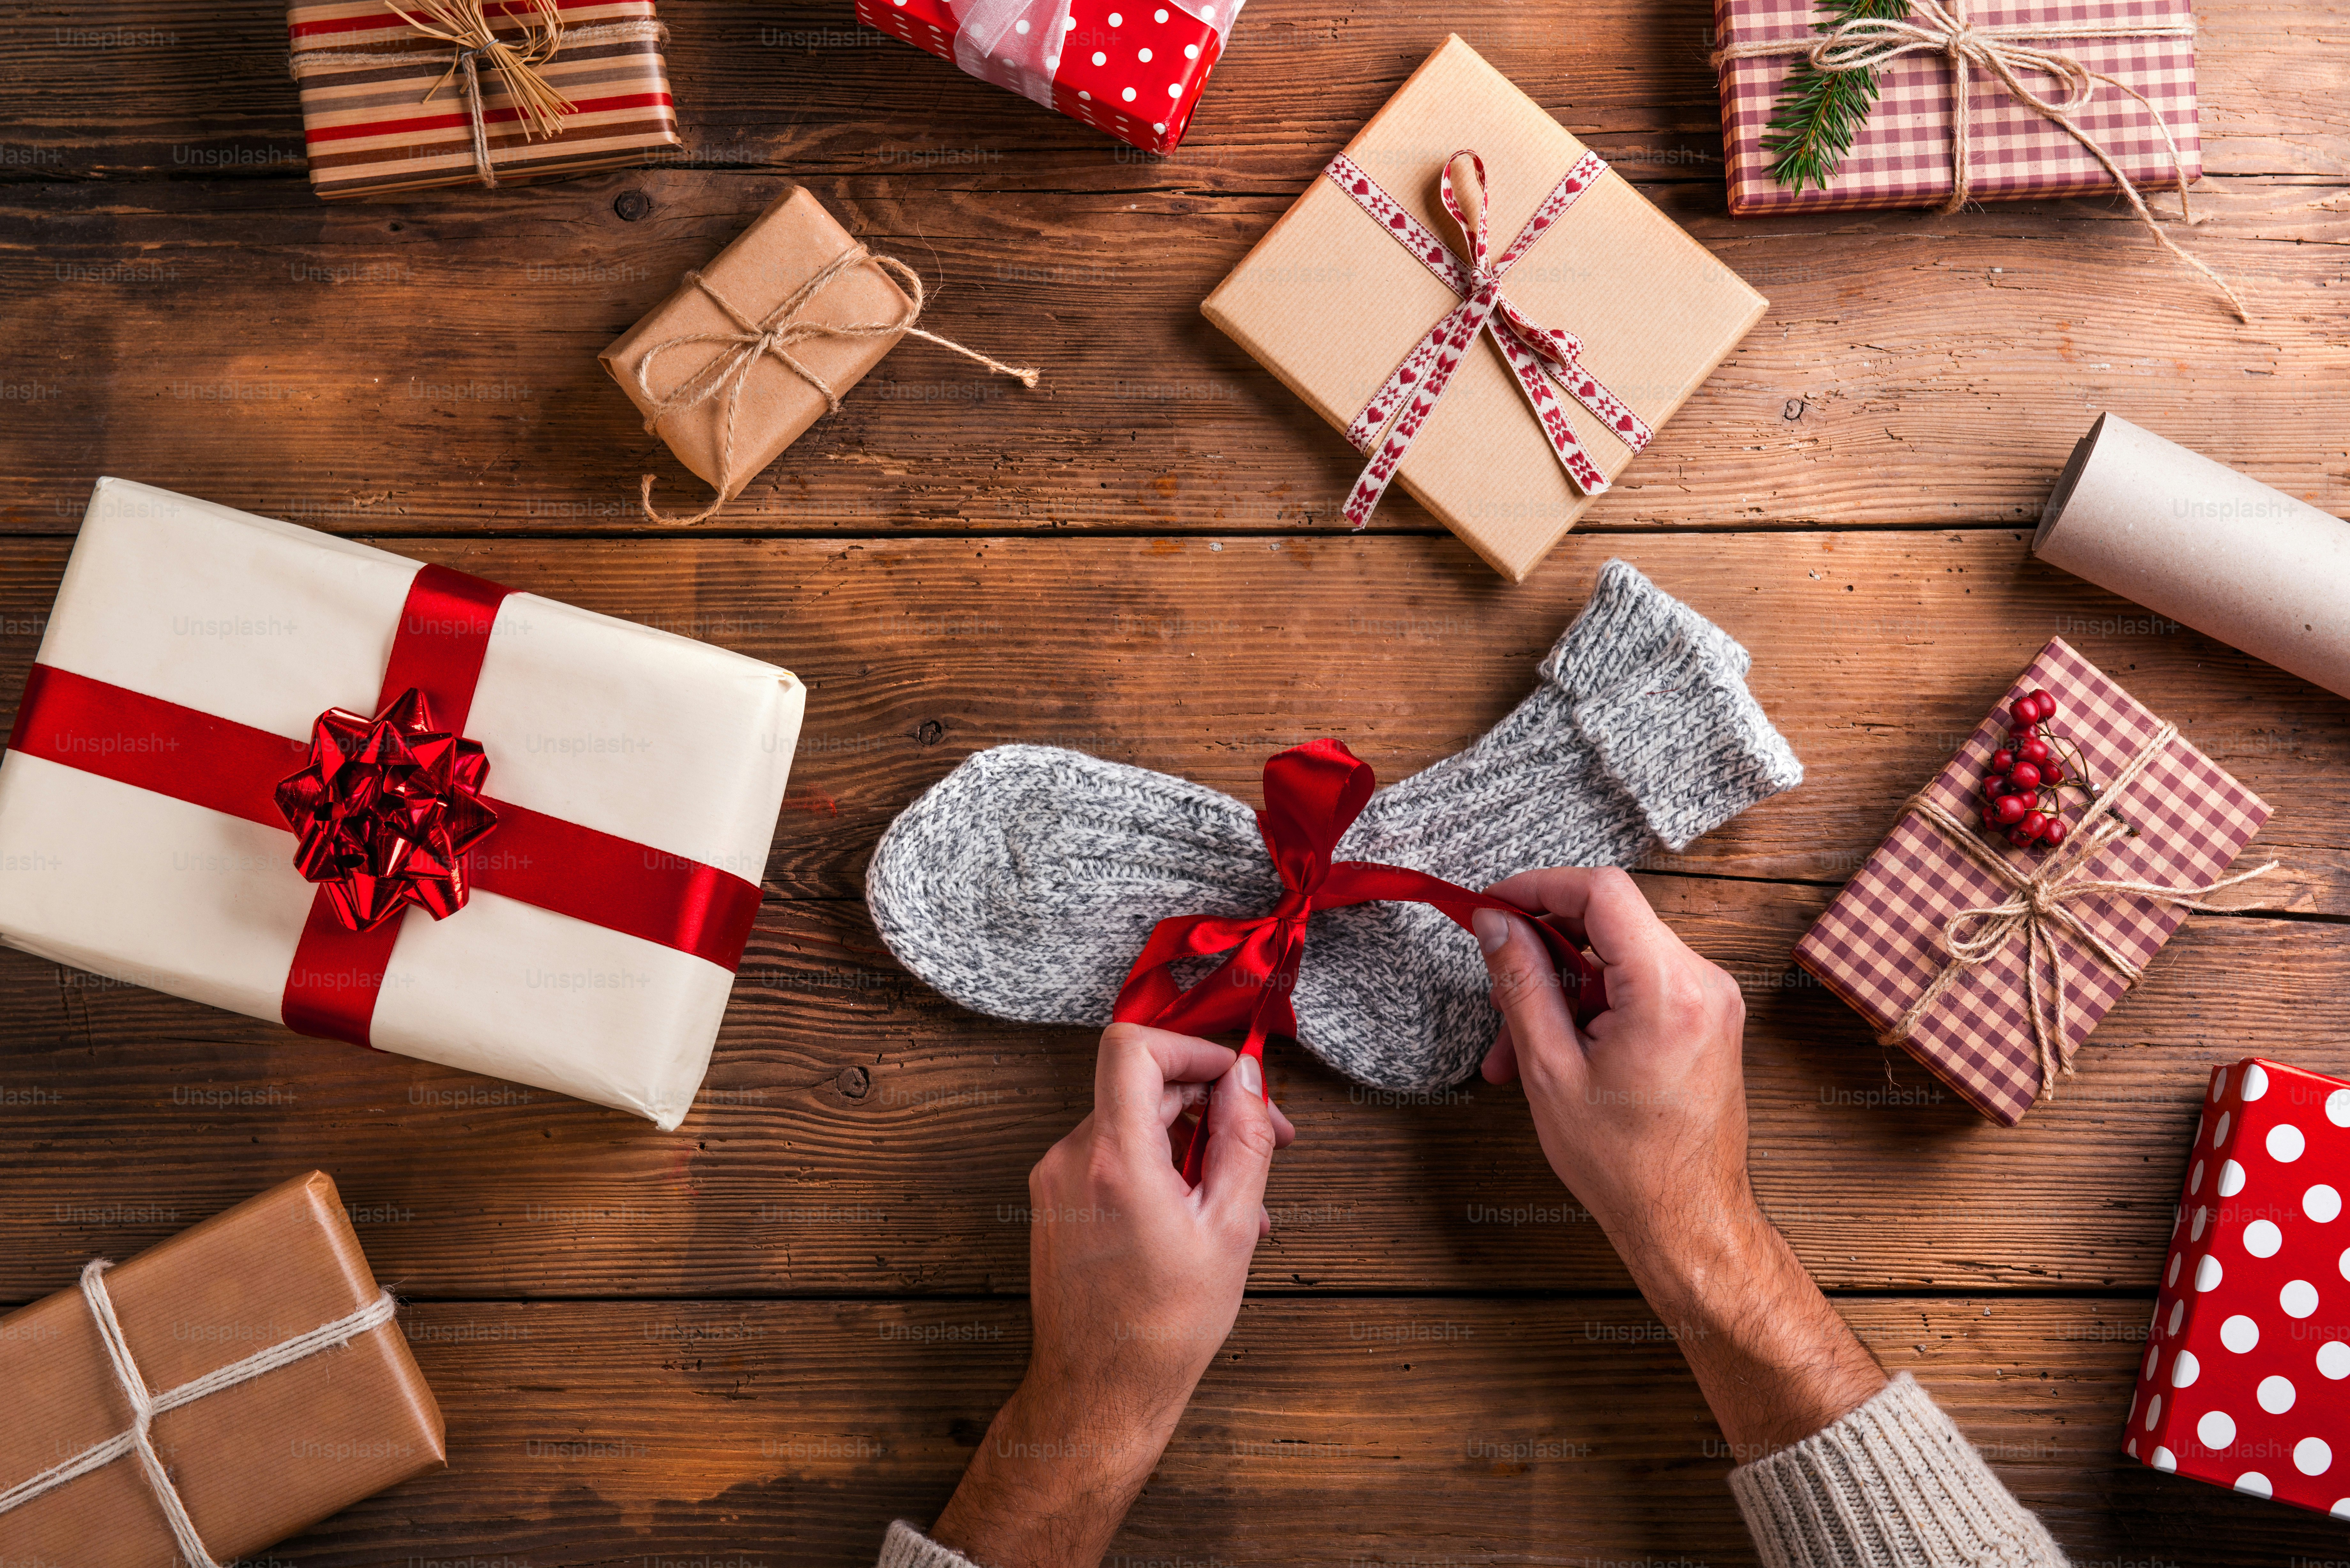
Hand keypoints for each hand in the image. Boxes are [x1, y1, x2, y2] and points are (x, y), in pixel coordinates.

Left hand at [928, 1023, 1293, 1566]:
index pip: (1135, 1047)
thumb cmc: (1164, 1328)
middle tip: (1265, 1141)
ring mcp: (1055, 1181)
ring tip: (1238, 1200)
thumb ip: (1244, 1141)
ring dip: (1190, 1144)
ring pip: (1132, 1125)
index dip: (1192, 1049)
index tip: (1233, 1078)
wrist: (1099, 1394)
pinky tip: (1197, 1216)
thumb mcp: (1231, 1229)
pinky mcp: (1053, 1203)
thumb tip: (1246, 1080)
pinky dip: (1158, 1169)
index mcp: (1114, 1160)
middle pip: (1142, 1087)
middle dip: (1210, 1104)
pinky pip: (1112, 1159)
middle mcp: (1072, 1160)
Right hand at [1472, 866, 1751, 1247]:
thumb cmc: (1626, 1164)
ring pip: (1617, 957)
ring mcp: (1712, 999)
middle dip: (1542, 953)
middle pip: (1608, 922)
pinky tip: (1559, 1050)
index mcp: (1668, 991)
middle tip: (1497, 995)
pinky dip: (1593, 1006)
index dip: (1539, 887)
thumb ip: (1521, 983)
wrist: (1688, 1220)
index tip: (1495, 904)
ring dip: (1561, 990)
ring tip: (1517, 1048)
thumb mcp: (1550, 1069)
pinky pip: (1639, 983)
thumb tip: (1497, 921)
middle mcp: (1704, 983)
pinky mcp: (1708, 1016)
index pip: (1602, 892)